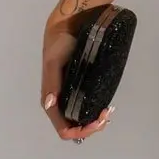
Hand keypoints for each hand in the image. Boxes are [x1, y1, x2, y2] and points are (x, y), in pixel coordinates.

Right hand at [42, 7, 114, 142]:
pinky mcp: (81, 89)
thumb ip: (52, 83)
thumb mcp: (54, 62)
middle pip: (75, 128)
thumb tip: (50, 104)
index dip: (80, 131)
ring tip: (108, 112)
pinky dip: (97, 113)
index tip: (97, 121)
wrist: (67, 27)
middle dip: (91, 128)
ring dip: (95, 122)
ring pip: (81, 121)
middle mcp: (60, 102)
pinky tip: (106, 107)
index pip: (64, 129)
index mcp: (51, 100)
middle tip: (107, 115)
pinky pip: (87, 109)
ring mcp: (71, 97)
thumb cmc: (59, 44)